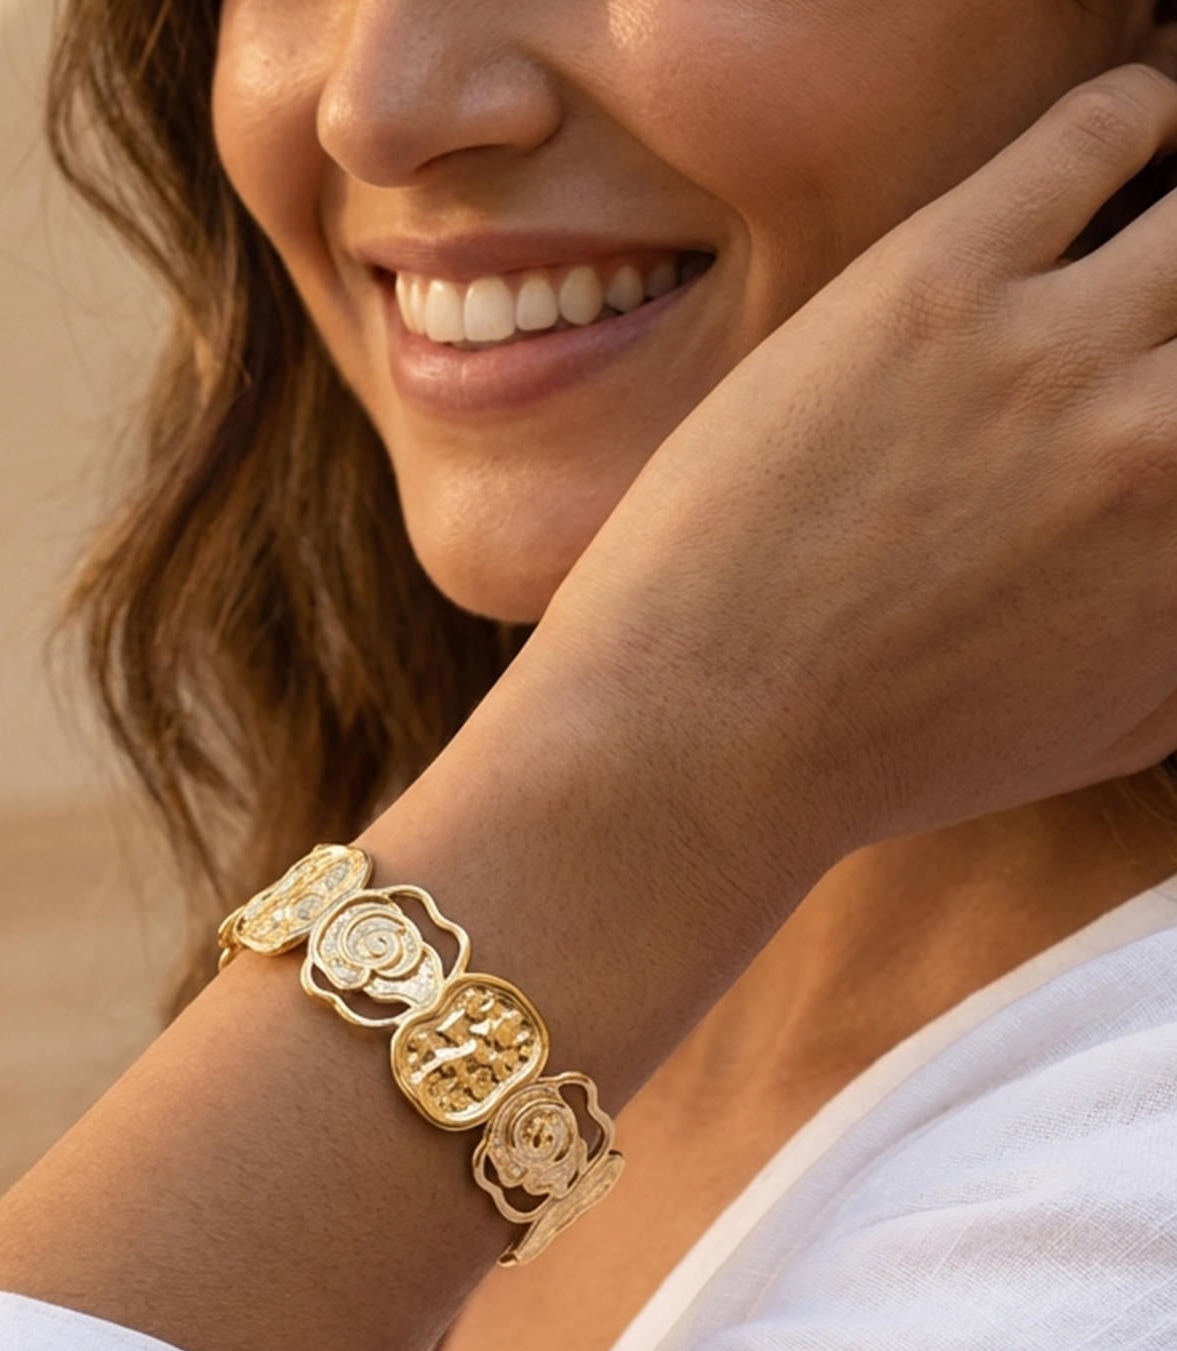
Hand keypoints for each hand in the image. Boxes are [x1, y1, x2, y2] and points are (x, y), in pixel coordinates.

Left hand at [531, 61, 1176, 860]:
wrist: (703, 734)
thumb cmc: (886, 756)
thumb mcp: (1098, 733)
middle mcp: (1162, 445)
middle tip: (1171, 316)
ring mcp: (1054, 352)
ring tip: (1172, 202)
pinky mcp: (938, 281)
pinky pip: (1097, 131)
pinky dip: (1141, 112)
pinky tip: (1134, 133)